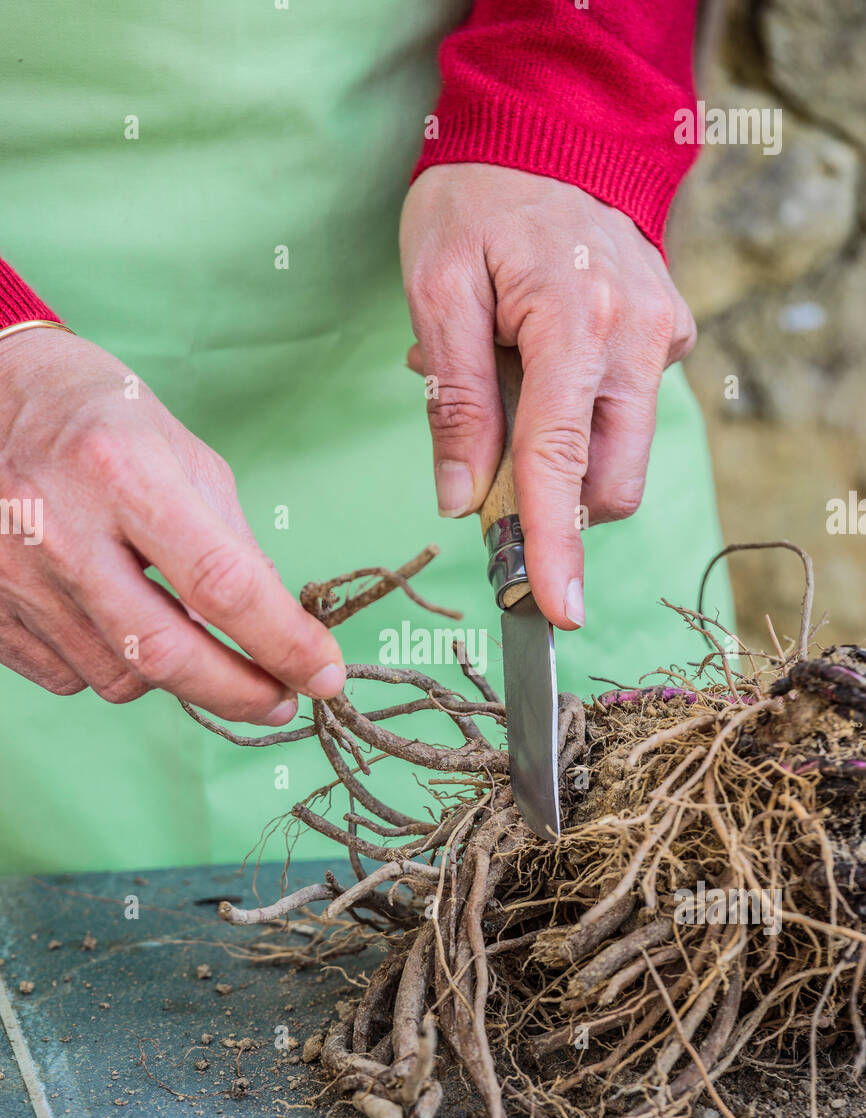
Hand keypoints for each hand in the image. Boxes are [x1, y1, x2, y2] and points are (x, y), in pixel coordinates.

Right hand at [0, 329, 344, 720]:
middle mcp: (57, 526)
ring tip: (183, 633)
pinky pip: (70, 677)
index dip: (282, 642)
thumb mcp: (181, 452)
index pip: (221, 583)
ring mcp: (11, 575)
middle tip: (280, 701)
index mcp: (119, 469)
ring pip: (118, 677)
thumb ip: (232, 542)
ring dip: (173, 676)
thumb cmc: (97, 417)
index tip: (322, 674)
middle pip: (164, 652)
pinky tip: (118, 623)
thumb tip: (278, 628)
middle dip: (238, 692)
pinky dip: (113, 666)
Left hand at [400, 165, 696, 628]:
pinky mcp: (668, 334)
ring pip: (623, 453)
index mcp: (576, 321)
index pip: (559, 460)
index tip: (555, 609)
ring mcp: (662, 334)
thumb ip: (455, 400)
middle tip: (486, 461)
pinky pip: (626, 409)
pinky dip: (580, 412)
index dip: (553, 542)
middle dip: (554, 499)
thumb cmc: (475, 201)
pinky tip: (540, 359)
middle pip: (609, 478)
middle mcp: (637, 335)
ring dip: (564, 454)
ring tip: (510, 384)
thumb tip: (461, 502)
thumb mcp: (436, 290)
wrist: (546, 127)